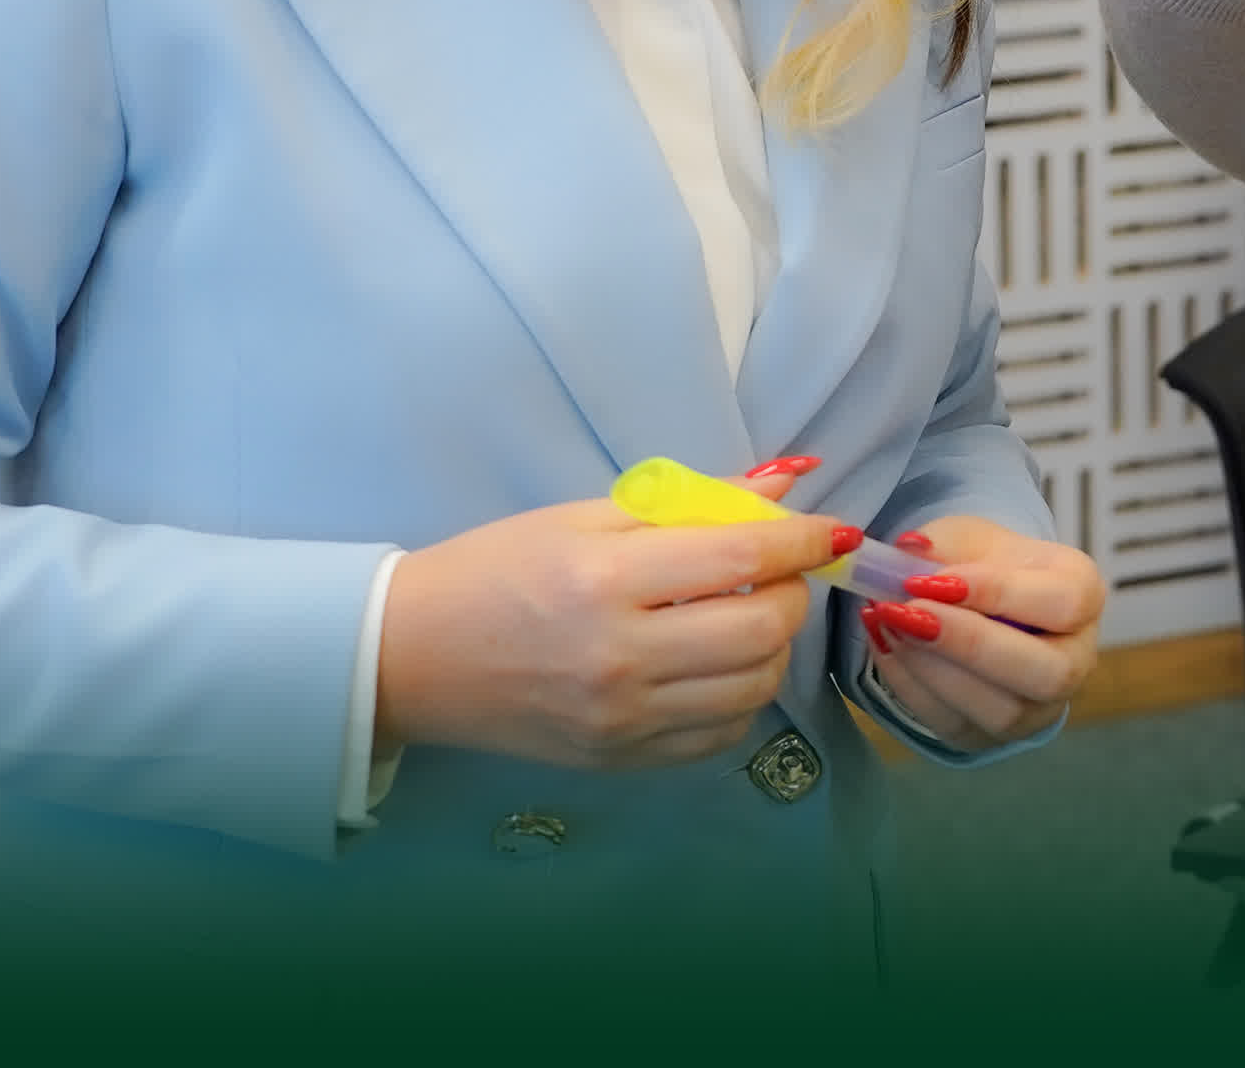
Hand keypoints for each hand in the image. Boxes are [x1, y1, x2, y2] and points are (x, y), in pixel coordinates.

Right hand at [375, 487, 841, 771]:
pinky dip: (738, 699)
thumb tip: (784, 483)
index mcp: (606, 578)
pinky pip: (718, 736)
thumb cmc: (496, 569)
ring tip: (746, 617)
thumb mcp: (584, 516)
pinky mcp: (619, 761)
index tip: (831, 530)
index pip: (740, 560)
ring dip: (771, 648)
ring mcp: (621, 719)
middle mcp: (620, 656)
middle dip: (791, 594)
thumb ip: (690, 504)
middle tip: (777, 573)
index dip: (801, 541)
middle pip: (761, 631)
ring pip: (752, 689)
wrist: (412, 657)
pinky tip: (715, 668)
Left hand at [859, 515, 1104, 752]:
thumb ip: (944, 543)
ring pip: (1002, 711)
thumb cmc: (984, 564)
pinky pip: (956, 726)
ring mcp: (1040, 707)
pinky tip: (886, 646)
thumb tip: (911, 549)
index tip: (929, 579)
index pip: (1063, 602)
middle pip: (1046, 672)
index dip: (997, 593)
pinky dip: (913, 687)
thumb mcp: (969, 537)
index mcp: (1084, 594)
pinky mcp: (994, 735)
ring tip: (889, 624)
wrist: (979, 607)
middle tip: (908, 612)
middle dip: (971, 645)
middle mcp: (1076, 659)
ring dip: (935, 670)